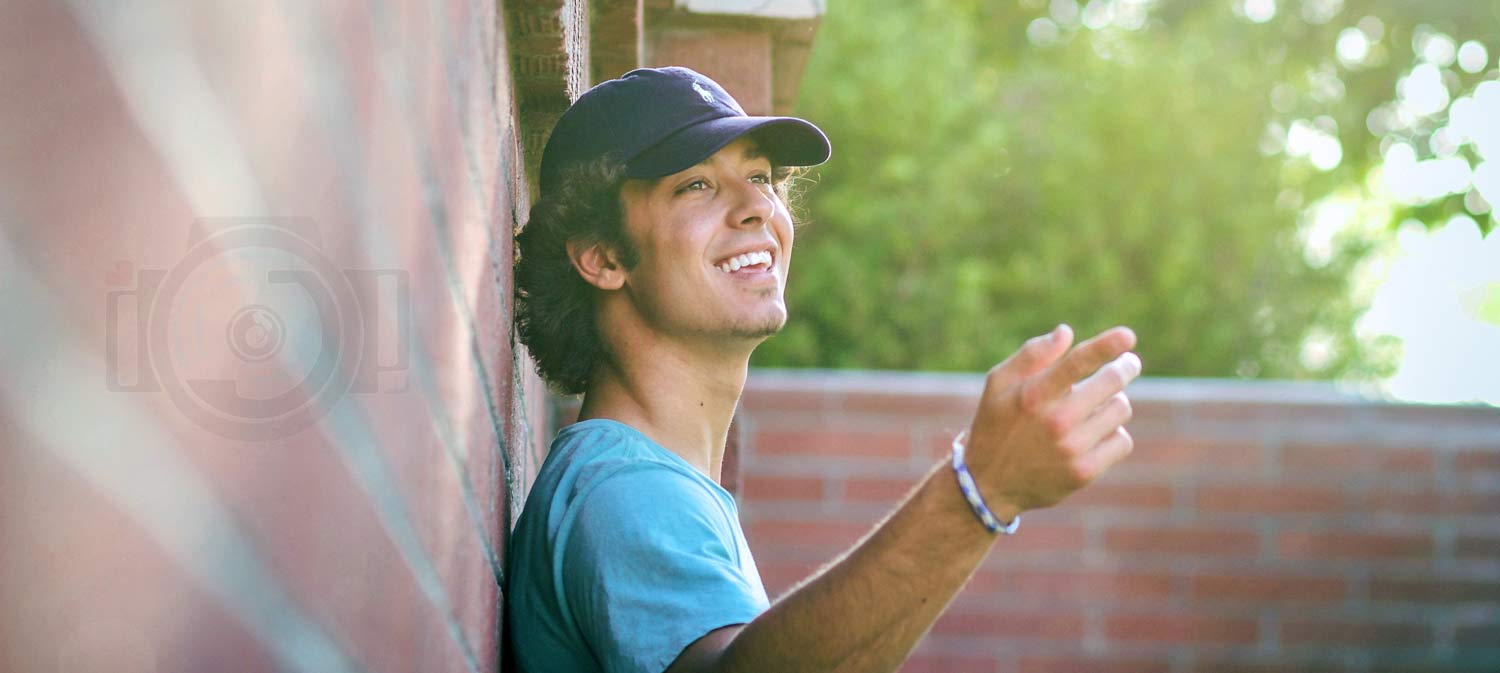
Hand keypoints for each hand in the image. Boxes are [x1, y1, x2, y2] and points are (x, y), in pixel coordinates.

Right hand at [963, 325, 1140, 513]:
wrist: (989, 484)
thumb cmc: (996, 424)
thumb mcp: (998, 384)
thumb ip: (1031, 355)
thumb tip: (1066, 333)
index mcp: (1033, 394)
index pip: (1077, 362)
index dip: (1105, 346)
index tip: (1128, 336)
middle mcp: (1055, 421)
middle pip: (1111, 382)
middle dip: (1124, 367)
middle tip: (1127, 364)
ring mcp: (1072, 448)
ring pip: (1120, 409)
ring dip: (1114, 402)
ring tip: (1098, 405)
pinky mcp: (1085, 472)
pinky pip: (1122, 441)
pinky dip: (1114, 433)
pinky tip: (1097, 433)